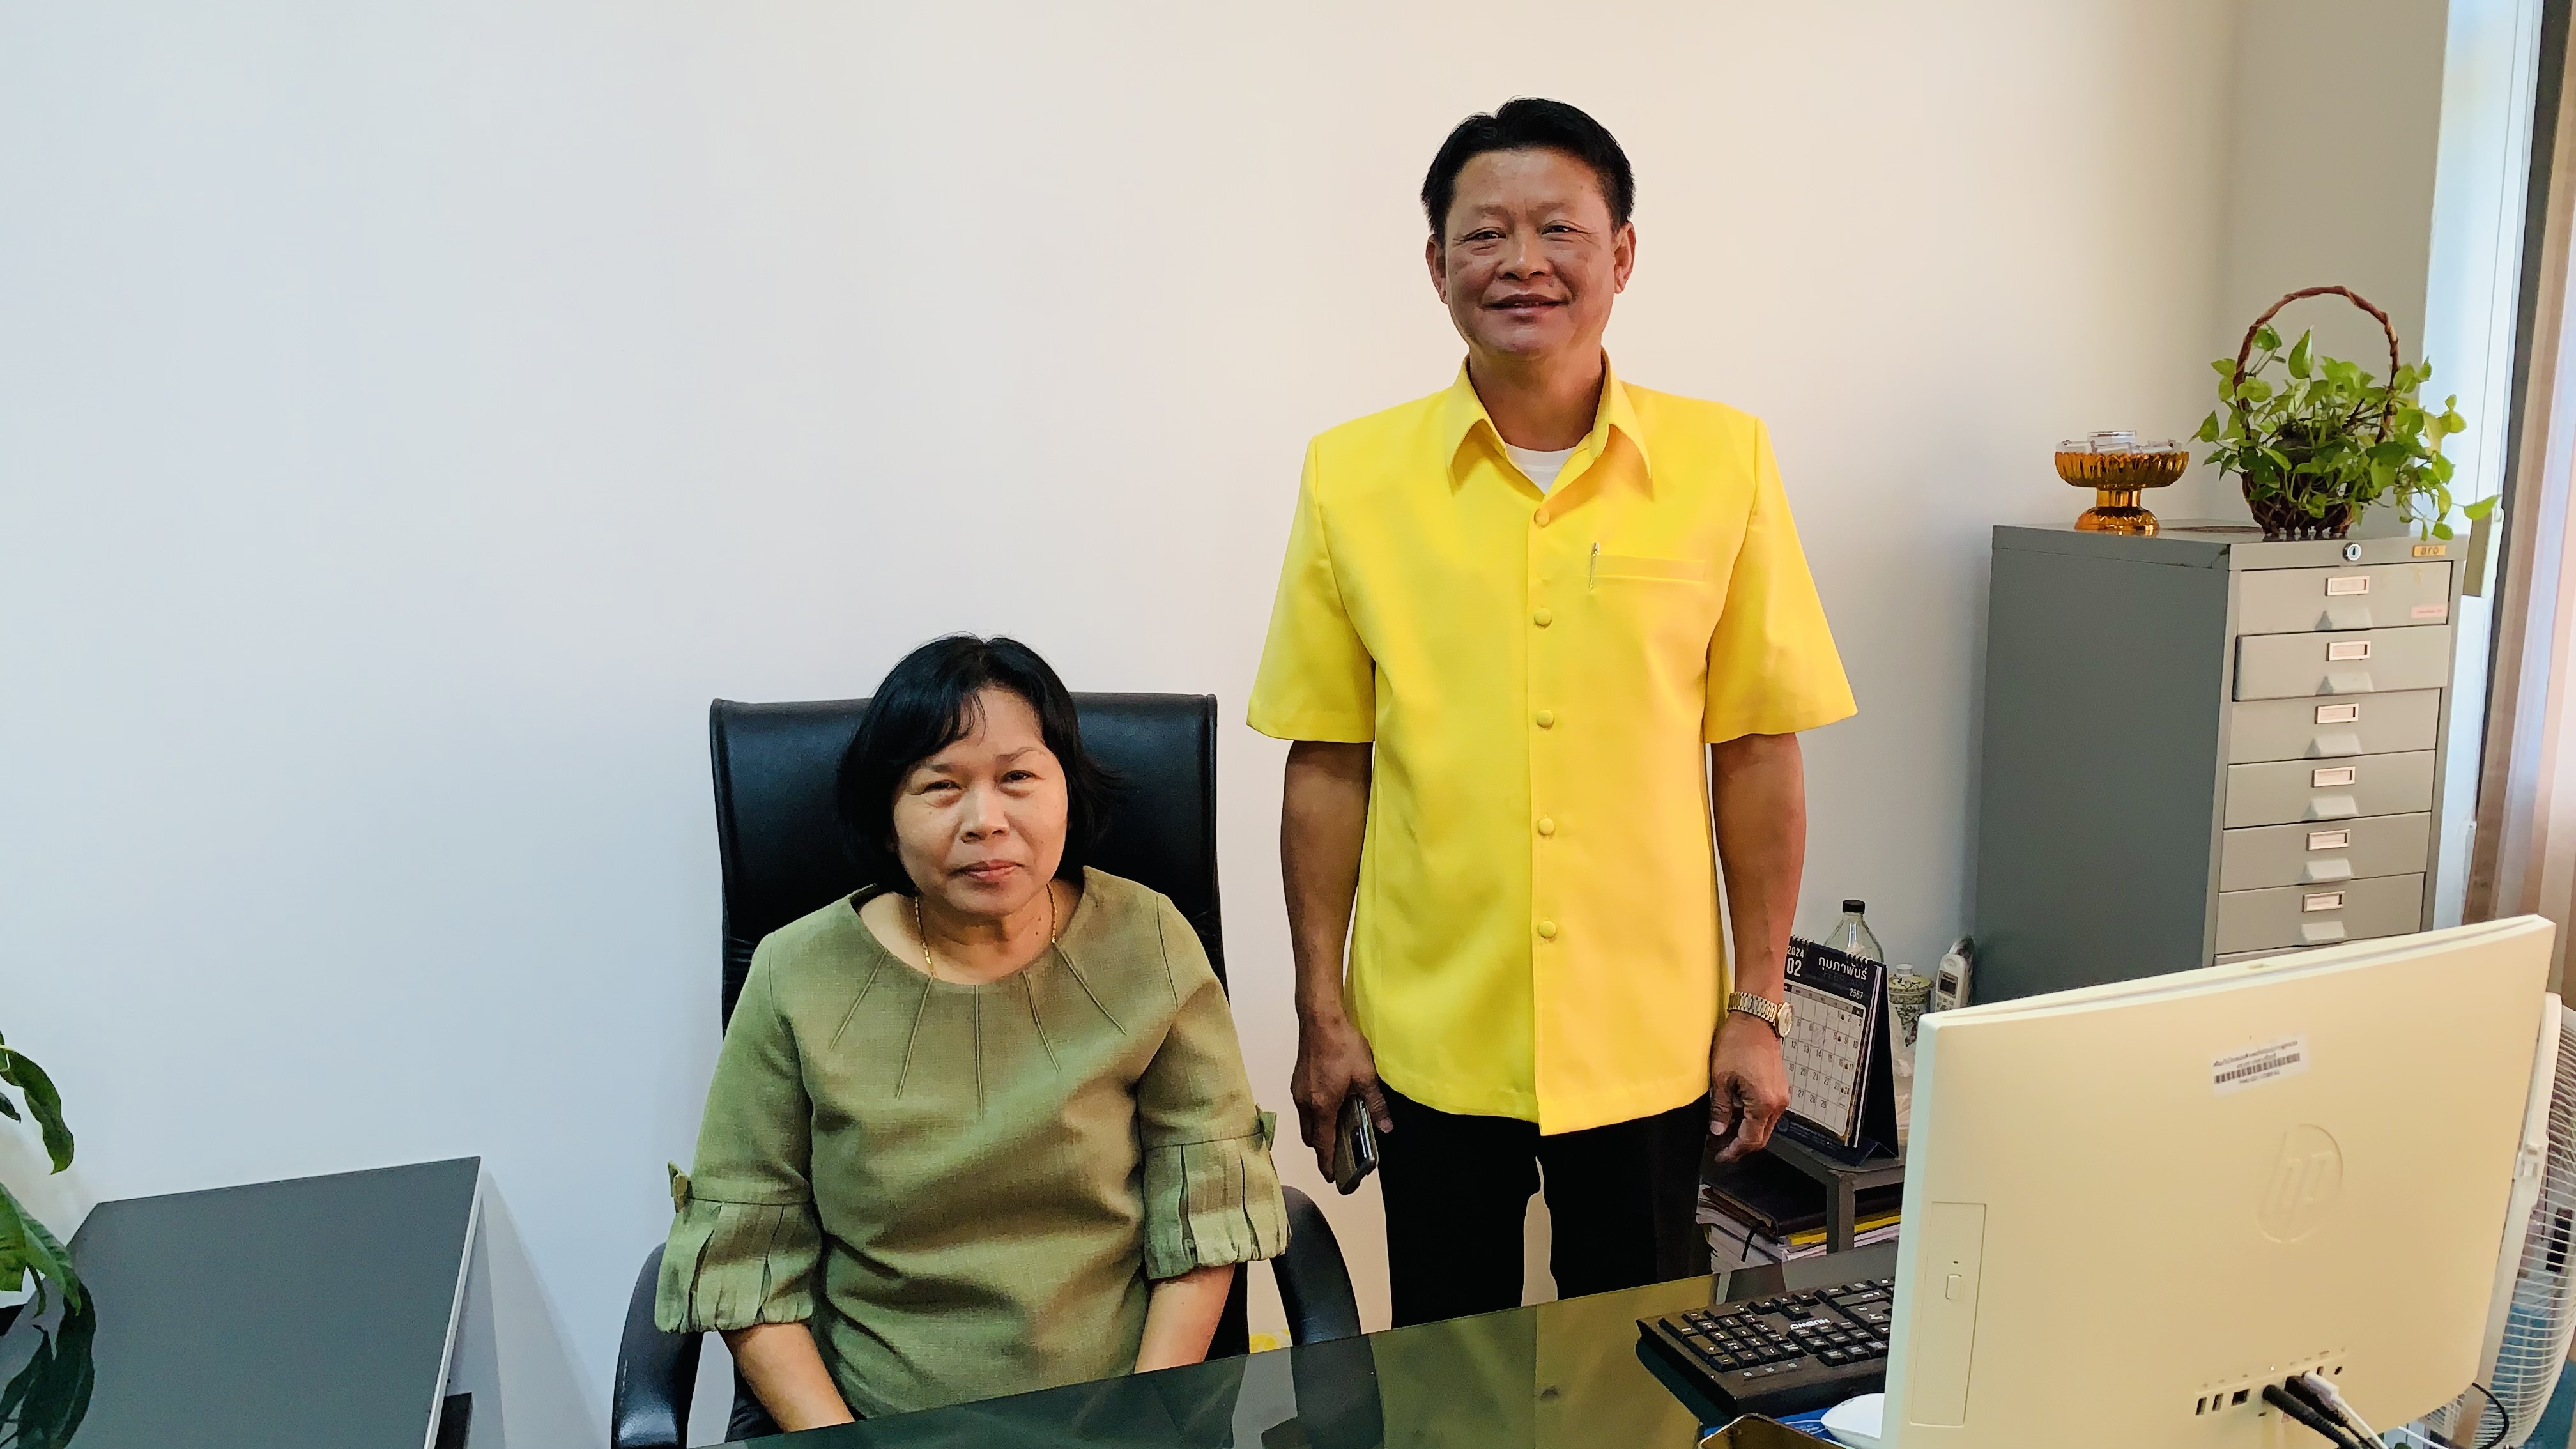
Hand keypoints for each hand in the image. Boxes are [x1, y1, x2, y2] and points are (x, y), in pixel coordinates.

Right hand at [1291, 1010, 1393, 1176]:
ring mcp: (1298, 1091)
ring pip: (1306, 1123)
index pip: (1322, 1144)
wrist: (1320, 1018)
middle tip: (1337, 1158)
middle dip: (1322, 1150)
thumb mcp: (1366, 1076)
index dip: (1327, 1163)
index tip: (1332, 1177)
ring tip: (1336, 1133)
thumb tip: (1386, 1127)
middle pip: (1310, 1137)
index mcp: (1322, 1106)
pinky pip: (1304, 1108)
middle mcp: (1305, 1102)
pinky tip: (1330, 1107)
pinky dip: (1315, 1116)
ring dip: (1317, 1132)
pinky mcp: (1298, 1081)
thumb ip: (1375, 1104)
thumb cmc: (1342, 1045)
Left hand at [1709, 1012, 1789, 1162]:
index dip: (1732, 1151)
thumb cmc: (1739, 1042)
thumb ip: (1720, 1109)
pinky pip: (1766, 1111)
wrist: (1756, 1019)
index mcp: (1764, 1104)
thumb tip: (1717, 1130)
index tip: (1719, 1155)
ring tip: (1723, 1129)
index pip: (1749, 1140)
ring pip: (1763, 1125)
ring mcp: (1780, 1095)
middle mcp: (1777, 1103)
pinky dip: (1751, 1118)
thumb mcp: (1721, 1079)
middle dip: (1739, 1145)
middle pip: (1760, 1138)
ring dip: (1745, 1131)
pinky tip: (1735, 1113)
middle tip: (1719, 1146)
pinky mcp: (1779, 1087)